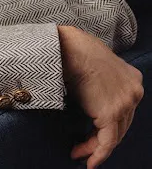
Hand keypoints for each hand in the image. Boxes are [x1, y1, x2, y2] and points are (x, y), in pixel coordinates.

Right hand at [58, 25, 143, 167]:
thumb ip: (103, 79)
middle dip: (102, 138)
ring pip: (113, 135)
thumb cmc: (75, 49)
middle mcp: (134, 92)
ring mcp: (125, 103)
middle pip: (121, 124)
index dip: (110, 123)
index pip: (124, 109)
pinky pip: (107, 142)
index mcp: (133, 78)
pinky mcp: (110, 114)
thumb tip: (91, 92)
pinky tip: (87, 161)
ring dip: (95, 148)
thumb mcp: (98, 63)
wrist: (69, 46)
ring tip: (79, 153)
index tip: (96, 131)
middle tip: (85, 147)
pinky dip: (97, 154)